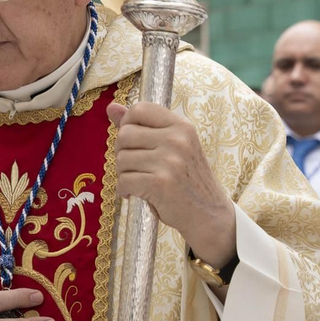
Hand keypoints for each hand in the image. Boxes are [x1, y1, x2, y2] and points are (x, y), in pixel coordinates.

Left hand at [108, 102, 236, 266]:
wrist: (209, 213)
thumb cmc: (185, 178)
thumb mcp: (171, 146)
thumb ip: (141, 126)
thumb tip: (110, 107)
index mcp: (181, 126)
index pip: (140, 109)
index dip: (127, 124)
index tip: (133, 142)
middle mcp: (177, 139)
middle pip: (124, 135)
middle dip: (123, 153)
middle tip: (136, 167)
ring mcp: (170, 161)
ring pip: (121, 159)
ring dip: (124, 174)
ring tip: (139, 181)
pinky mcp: (160, 183)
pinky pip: (124, 180)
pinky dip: (124, 190)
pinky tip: (135, 194)